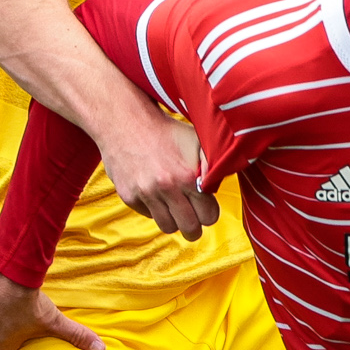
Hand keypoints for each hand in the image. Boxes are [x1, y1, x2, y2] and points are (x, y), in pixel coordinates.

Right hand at [96, 105, 217, 237]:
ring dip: (174, 221)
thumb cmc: (167, 132)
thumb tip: (223, 185)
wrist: (126, 121)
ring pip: (168, 227)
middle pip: (189, 228)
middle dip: (195, 226)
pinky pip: (148, 215)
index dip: (209, 213)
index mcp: (189, 176)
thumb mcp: (198, 142)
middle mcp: (167, 187)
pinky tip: (156, 193)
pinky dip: (154, 209)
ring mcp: (146, 193)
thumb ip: (214, 166)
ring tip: (176, 208)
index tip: (206, 207)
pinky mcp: (128, 195)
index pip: (209, 216)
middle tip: (194, 218)